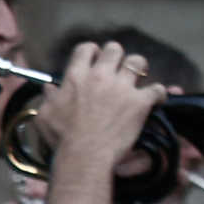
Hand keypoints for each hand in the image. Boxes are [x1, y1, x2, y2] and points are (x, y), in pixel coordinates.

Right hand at [40, 40, 164, 170]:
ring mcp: (122, 87)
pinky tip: (156, 100)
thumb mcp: (45, 115)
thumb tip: (50, 88)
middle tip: (117, 69)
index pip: (86, 49)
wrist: (85, 155)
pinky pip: (157, 90)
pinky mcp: (139, 103)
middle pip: (114, 49)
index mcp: (76, 76)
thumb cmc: (62, 138)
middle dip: (116, 56)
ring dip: (139, 68)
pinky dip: (158, 94)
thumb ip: (48, 98)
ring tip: (139, 78)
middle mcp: (100, 75)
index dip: (92, 52)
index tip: (94, 60)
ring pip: (138, 62)